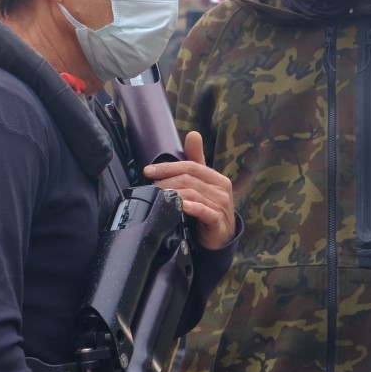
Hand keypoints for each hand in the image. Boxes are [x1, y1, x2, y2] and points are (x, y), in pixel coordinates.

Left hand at [143, 130, 236, 250]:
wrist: (222, 237)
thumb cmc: (210, 208)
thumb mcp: (203, 184)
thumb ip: (196, 161)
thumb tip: (193, 134)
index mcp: (216, 178)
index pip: (191, 166)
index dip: (168, 167)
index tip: (148, 171)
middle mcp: (221, 189)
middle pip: (190, 179)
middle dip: (167, 181)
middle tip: (150, 187)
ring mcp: (221, 205)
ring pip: (194, 194)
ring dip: (173, 194)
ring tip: (158, 196)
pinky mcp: (218, 221)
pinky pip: (205, 211)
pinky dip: (192, 208)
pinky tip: (182, 207)